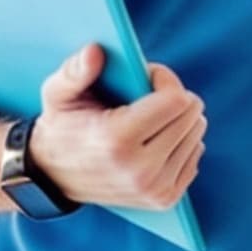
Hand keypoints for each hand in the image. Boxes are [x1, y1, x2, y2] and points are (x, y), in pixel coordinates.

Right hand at [25, 44, 205, 209]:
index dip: (166, 79)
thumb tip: (96, 51)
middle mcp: (139, 170)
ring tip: (149, 117)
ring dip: (179, 119)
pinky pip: (194, 156)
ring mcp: (154, 189)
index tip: (148, 75)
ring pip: (196, 135)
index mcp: (116, 141)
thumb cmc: (61, 127)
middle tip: (147, 94)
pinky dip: (181, 142)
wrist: (55, 177)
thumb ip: (75, 71)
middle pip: (191, 116)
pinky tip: (156, 139)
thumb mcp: (57, 94)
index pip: (175, 101)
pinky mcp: (164, 199)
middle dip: (175, 96)